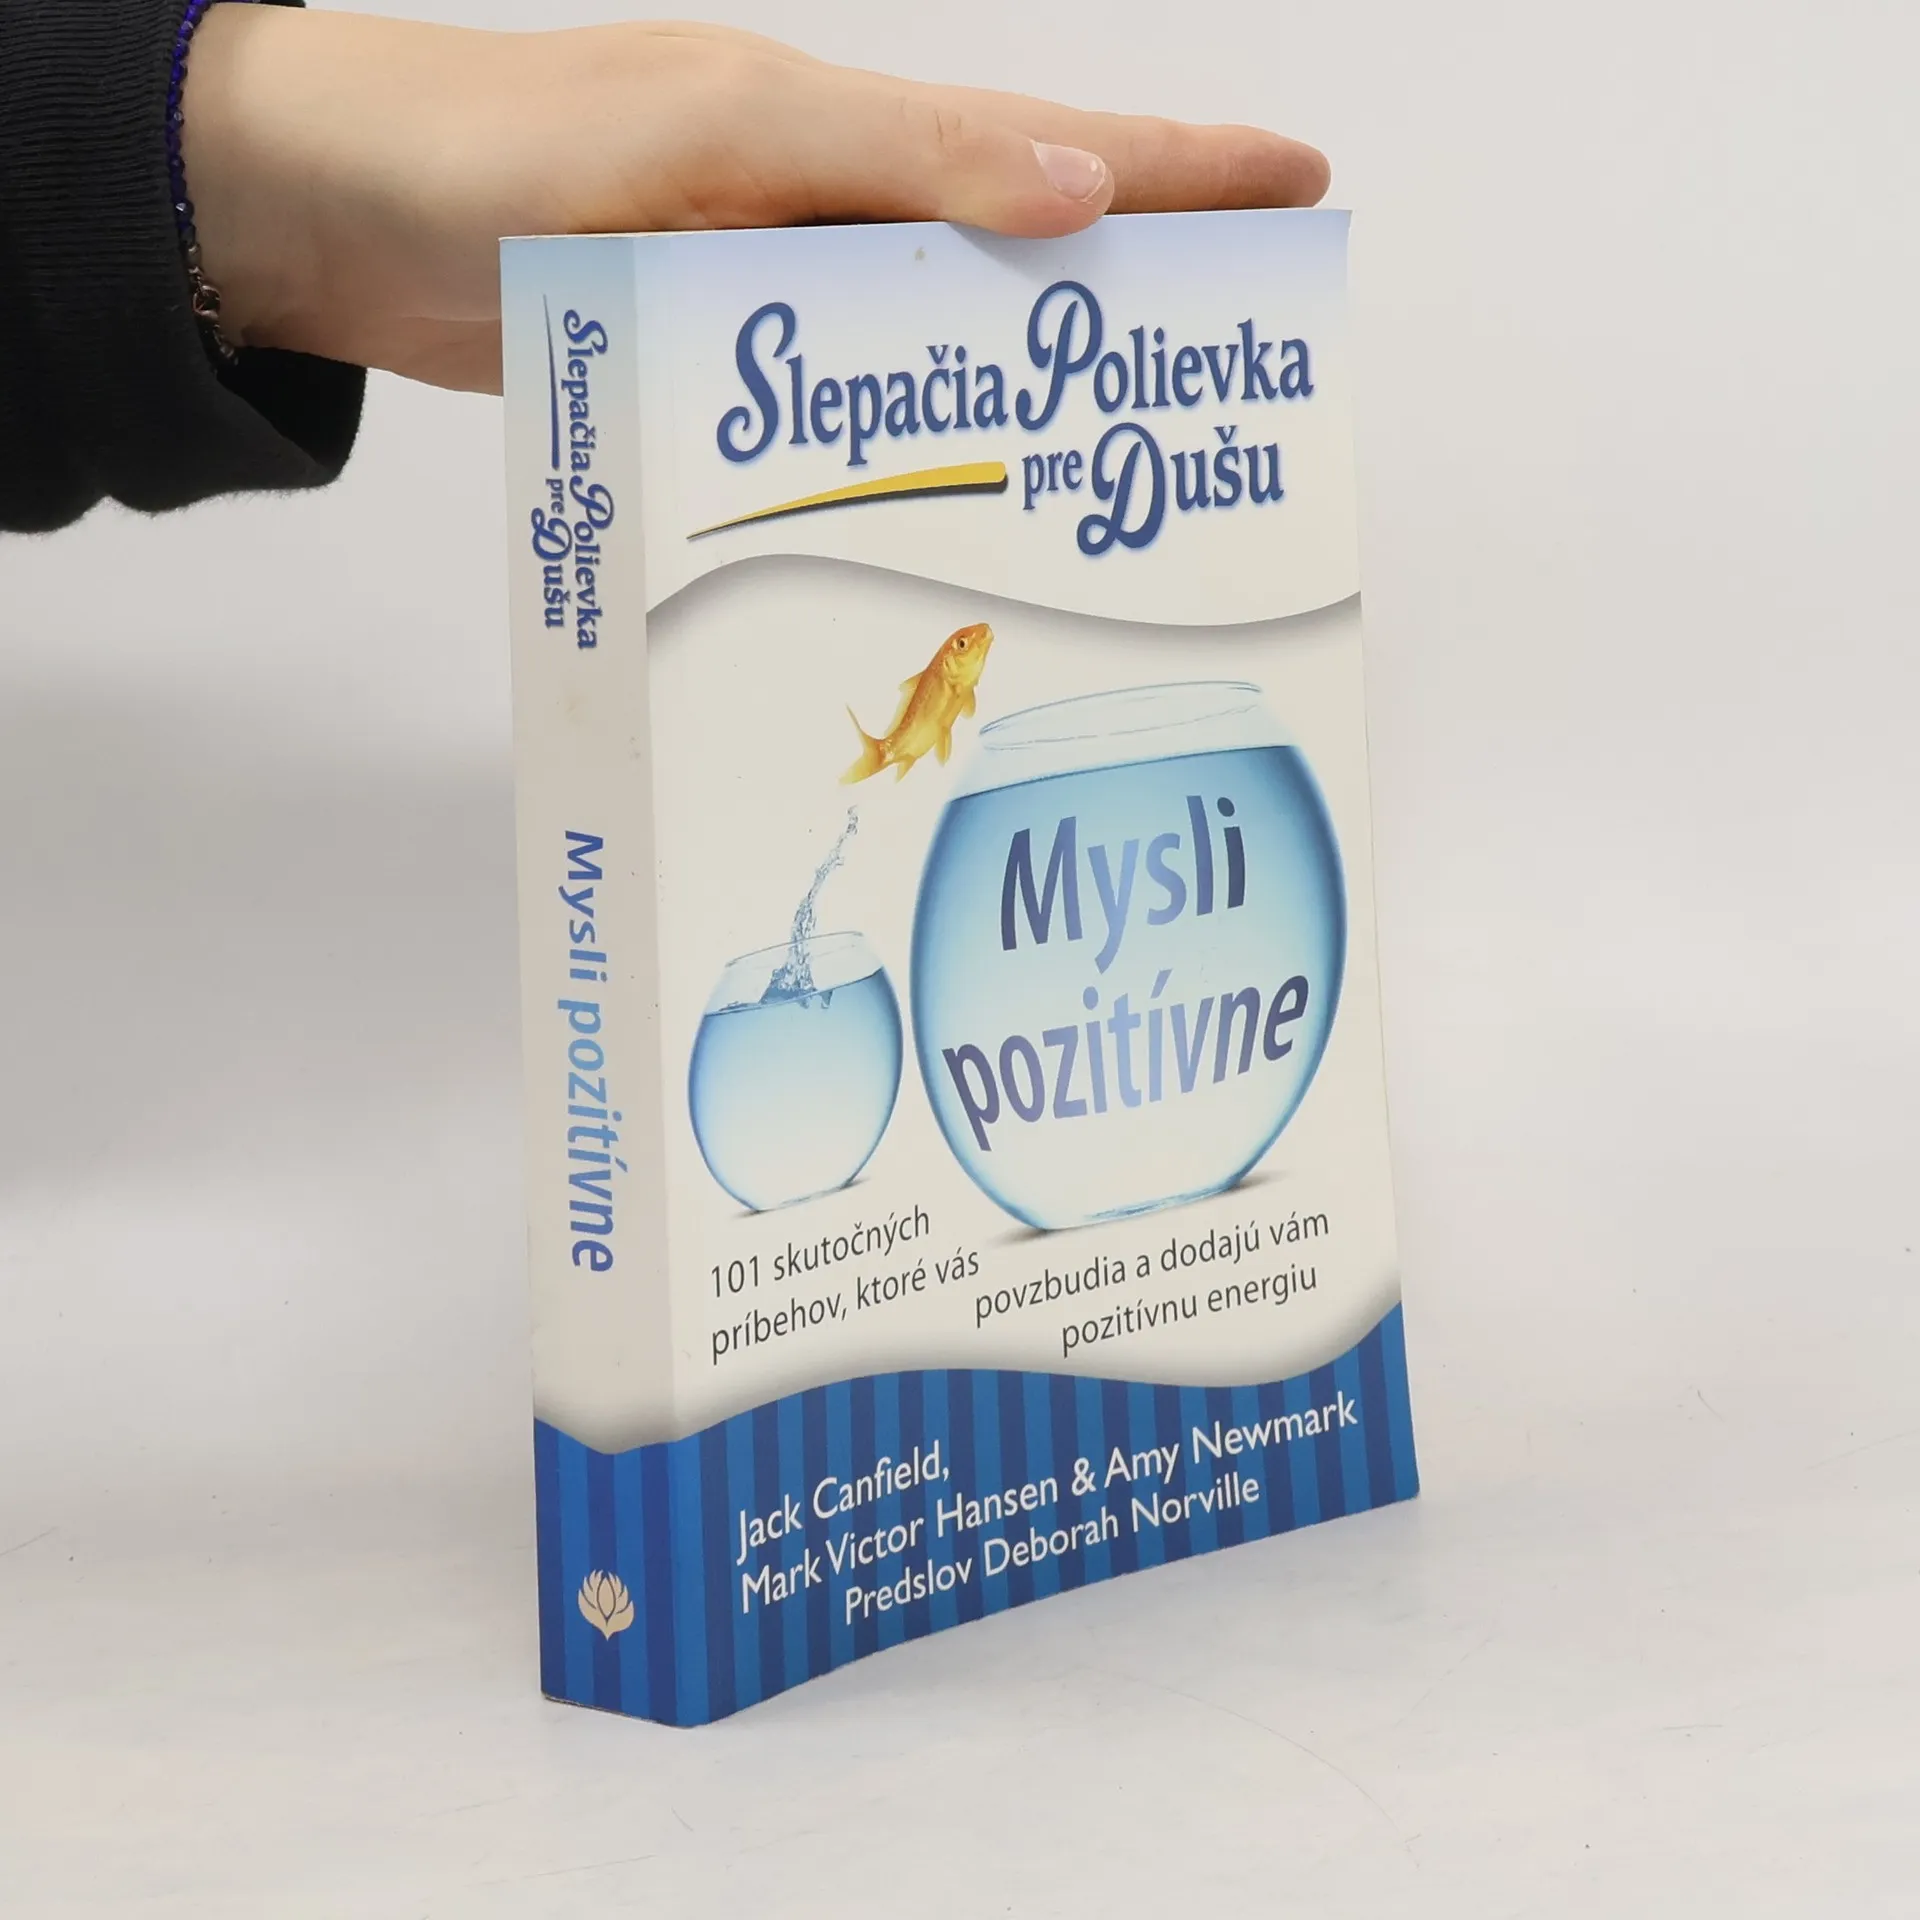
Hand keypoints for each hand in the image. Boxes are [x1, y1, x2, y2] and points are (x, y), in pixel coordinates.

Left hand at [183, 11, 1329, 393]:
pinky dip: (893, 460)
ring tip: (1111, 479)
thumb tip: (1077, 197)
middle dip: (1125, 310)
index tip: (1303, 186)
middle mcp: (821, 212)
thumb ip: (895, 161)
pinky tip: (933, 513)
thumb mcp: (713, 133)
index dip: (1182, 173)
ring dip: (1015, 408)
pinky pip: (833, 417)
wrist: (334, 217)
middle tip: (1233, 371)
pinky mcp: (708, 371)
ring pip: (928, 356)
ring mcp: (766, 296)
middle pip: (1011, 264)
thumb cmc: (501, 147)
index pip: (1052, 149)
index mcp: (843, 132)